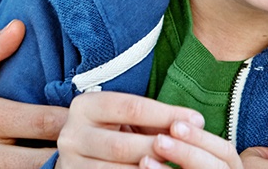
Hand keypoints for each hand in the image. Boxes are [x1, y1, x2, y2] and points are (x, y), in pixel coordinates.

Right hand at [56, 91, 204, 167]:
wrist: (79, 152)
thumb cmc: (112, 129)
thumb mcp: (125, 116)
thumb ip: (153, 117)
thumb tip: (195, 122)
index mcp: (85, 105)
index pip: (131, 107)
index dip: (165, 114)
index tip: (196, 119)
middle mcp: (71, 134)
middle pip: (123, 144)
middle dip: (159, 148)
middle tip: (185, 151)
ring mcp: (70, 163)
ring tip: (174, 167)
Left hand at [143, 120, 243, 168]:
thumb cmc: (194, 164)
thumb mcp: (197, 157)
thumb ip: (186, 143)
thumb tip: (165, 121)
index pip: (225, 151)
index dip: (201, 137)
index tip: (174, 124)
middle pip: (217, 168)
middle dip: (187, 153)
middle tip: (159, 140)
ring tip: (145, 160)